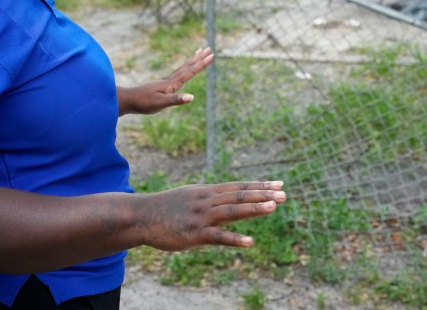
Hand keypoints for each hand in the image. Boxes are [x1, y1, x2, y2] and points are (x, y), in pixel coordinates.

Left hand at [118, 47, 212, 115]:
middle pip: (187, 66)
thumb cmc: (144, 102)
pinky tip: (183, 71)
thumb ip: (176, 100)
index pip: (189, 71)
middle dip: (199, 58)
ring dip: (192, 60)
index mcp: (171, 83)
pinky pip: (177, 73)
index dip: (201, 64)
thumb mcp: (161, 103)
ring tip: (199, 52)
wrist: (128, 100)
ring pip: (182, 68)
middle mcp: (170, 79)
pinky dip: (184, 68)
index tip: (211, 55)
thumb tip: (192, 97)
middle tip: (209, 49)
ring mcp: (165, 81)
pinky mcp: (162, 84)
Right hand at [136, 181, 286, 250]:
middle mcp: (207, 200)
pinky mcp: (194, 233)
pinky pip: (218, 236)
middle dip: (263, 194)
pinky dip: (234, 238)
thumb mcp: (190, 197)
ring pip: (232, 211)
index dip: (260, 185)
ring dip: (254, 208)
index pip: (239, 187)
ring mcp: (201, 216)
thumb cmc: (165, 208)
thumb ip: (208, 198)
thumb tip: (224, 199)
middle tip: (285, 193)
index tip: (279, 183)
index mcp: (207, 192)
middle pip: (240, 196)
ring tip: (274, 207)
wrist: (141, 215)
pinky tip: (249, 241)